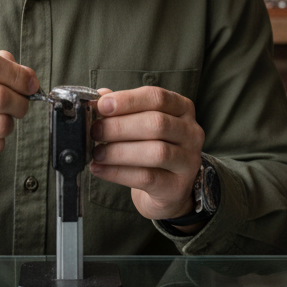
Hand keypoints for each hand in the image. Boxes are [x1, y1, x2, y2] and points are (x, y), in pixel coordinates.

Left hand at [88, 87, 203, 221]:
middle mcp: (191, 132)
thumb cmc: (150, 148)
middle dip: (120, 126)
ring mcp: (188, 161)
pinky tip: (99, 169)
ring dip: (119, 151)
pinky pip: (147, 177)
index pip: (157, 97)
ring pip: (156, 152)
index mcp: (182, 109)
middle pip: (156, 123)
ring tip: (96, 153)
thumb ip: (122, 109)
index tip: (102, 106)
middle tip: (95, 131)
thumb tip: (99, 97)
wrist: (166, 189)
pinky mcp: (177, 186)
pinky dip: (118, 172)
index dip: (128, 100)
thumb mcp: (140, 124)